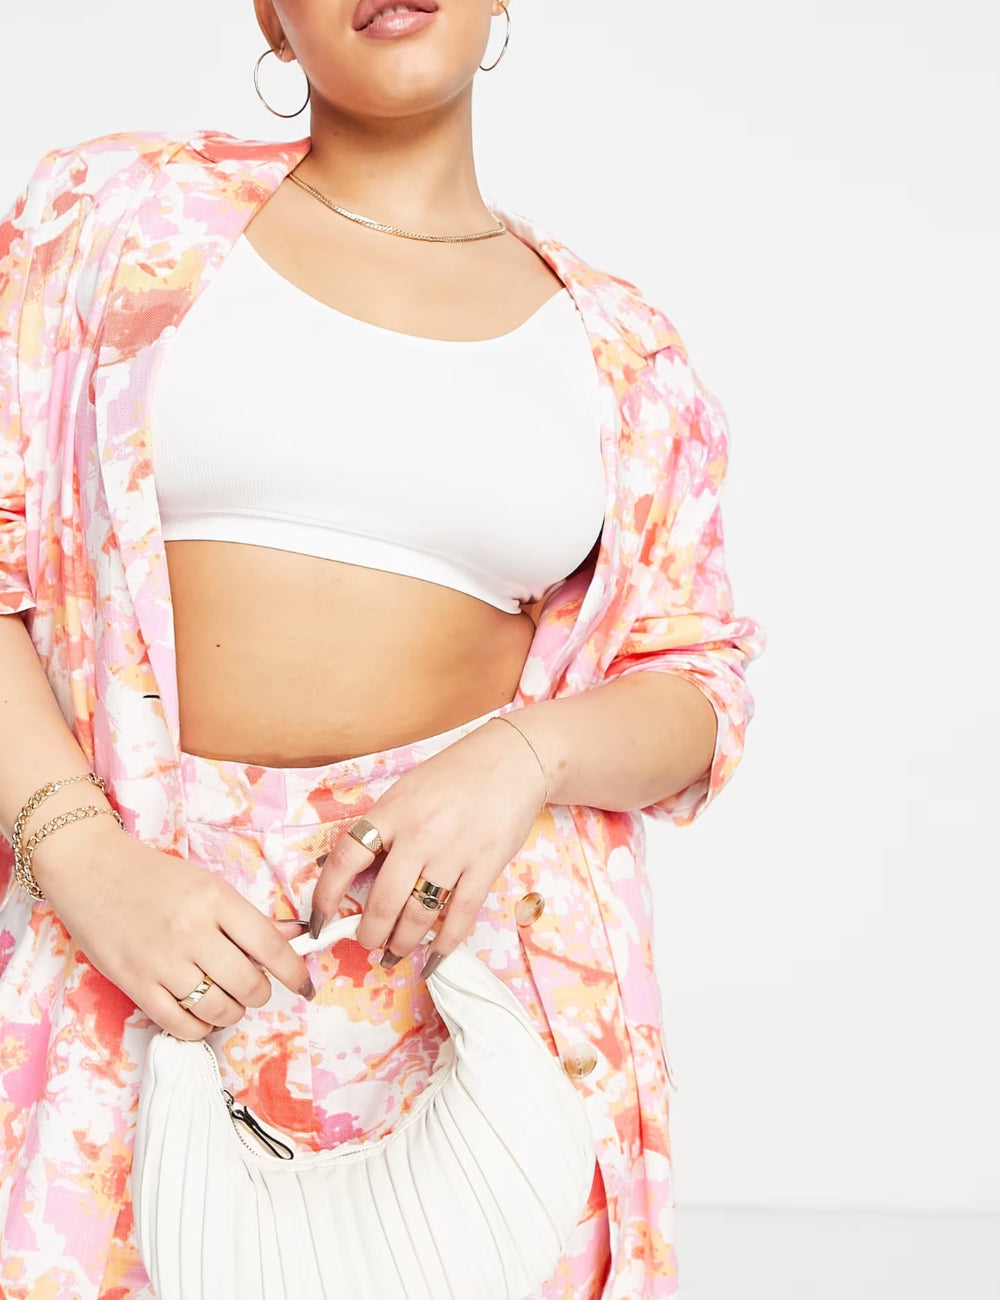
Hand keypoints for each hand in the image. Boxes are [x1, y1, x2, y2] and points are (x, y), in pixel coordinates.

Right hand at [31, 817, 314, 1039]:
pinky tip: (200, 1016)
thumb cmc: (153, 876)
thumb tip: (293, 938)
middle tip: (254, 988)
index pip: (270, 946)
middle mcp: (191, 932)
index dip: (295, 972)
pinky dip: (199, 1028)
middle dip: (260, 993)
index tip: (305, 985)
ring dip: (231, 1012)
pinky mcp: (134, 984)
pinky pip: (180, 1025)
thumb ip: (247, 916)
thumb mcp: (207, 885)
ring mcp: (161, 961)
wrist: (90, 870)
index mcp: (215, 900)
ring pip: (218, 1009)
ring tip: (226, 1000)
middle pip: (248, 984)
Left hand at [308, 716, 546, 972]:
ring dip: (403, 943)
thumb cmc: (455, 773)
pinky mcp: (486, 865)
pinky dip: (445, 943)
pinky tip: (434, 956)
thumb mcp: (407, 790)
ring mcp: (454, 852)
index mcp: (392, 810)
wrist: (512, 758)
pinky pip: (461, 916)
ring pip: (419, 914)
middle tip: (368, 943)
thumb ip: (384, 827)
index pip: (346, 859)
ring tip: (396, 953)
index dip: (325, 897)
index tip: (318, 922)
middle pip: (384, 900)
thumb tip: (356, 871)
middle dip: (370, 933)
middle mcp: (419, 833)